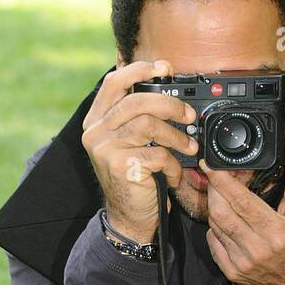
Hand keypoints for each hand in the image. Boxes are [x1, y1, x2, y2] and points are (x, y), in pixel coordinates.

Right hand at [81, 59, 198, 243]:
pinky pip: (157, 154)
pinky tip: (174, 174)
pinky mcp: (121, 167)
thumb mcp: (130, 142)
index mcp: (96, 121)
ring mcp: (105, 149)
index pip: (114, 82)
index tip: (165, 67)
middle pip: (136, 101)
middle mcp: (95, 133)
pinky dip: (173, 165)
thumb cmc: (135, 177)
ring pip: (149, 125)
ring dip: (177, 136)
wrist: (129, 217)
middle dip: (170, 105)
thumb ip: (137, 116)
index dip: (140, 70)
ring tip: (189, 147)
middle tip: (189, 116)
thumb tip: (164, 81)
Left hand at [202, 124, 284, 284]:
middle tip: (215, 177)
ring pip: (215, 227)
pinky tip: (226, 221)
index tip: (211, 165)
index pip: (240, 201)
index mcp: (276, 231)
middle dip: (214, 190)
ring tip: (222, 195)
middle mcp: (257, 249)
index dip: (222, 180)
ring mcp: (242, 263)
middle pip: (221, 212)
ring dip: (214, 207)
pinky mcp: (233, 273)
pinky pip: (214, 244)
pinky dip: (215, 229)